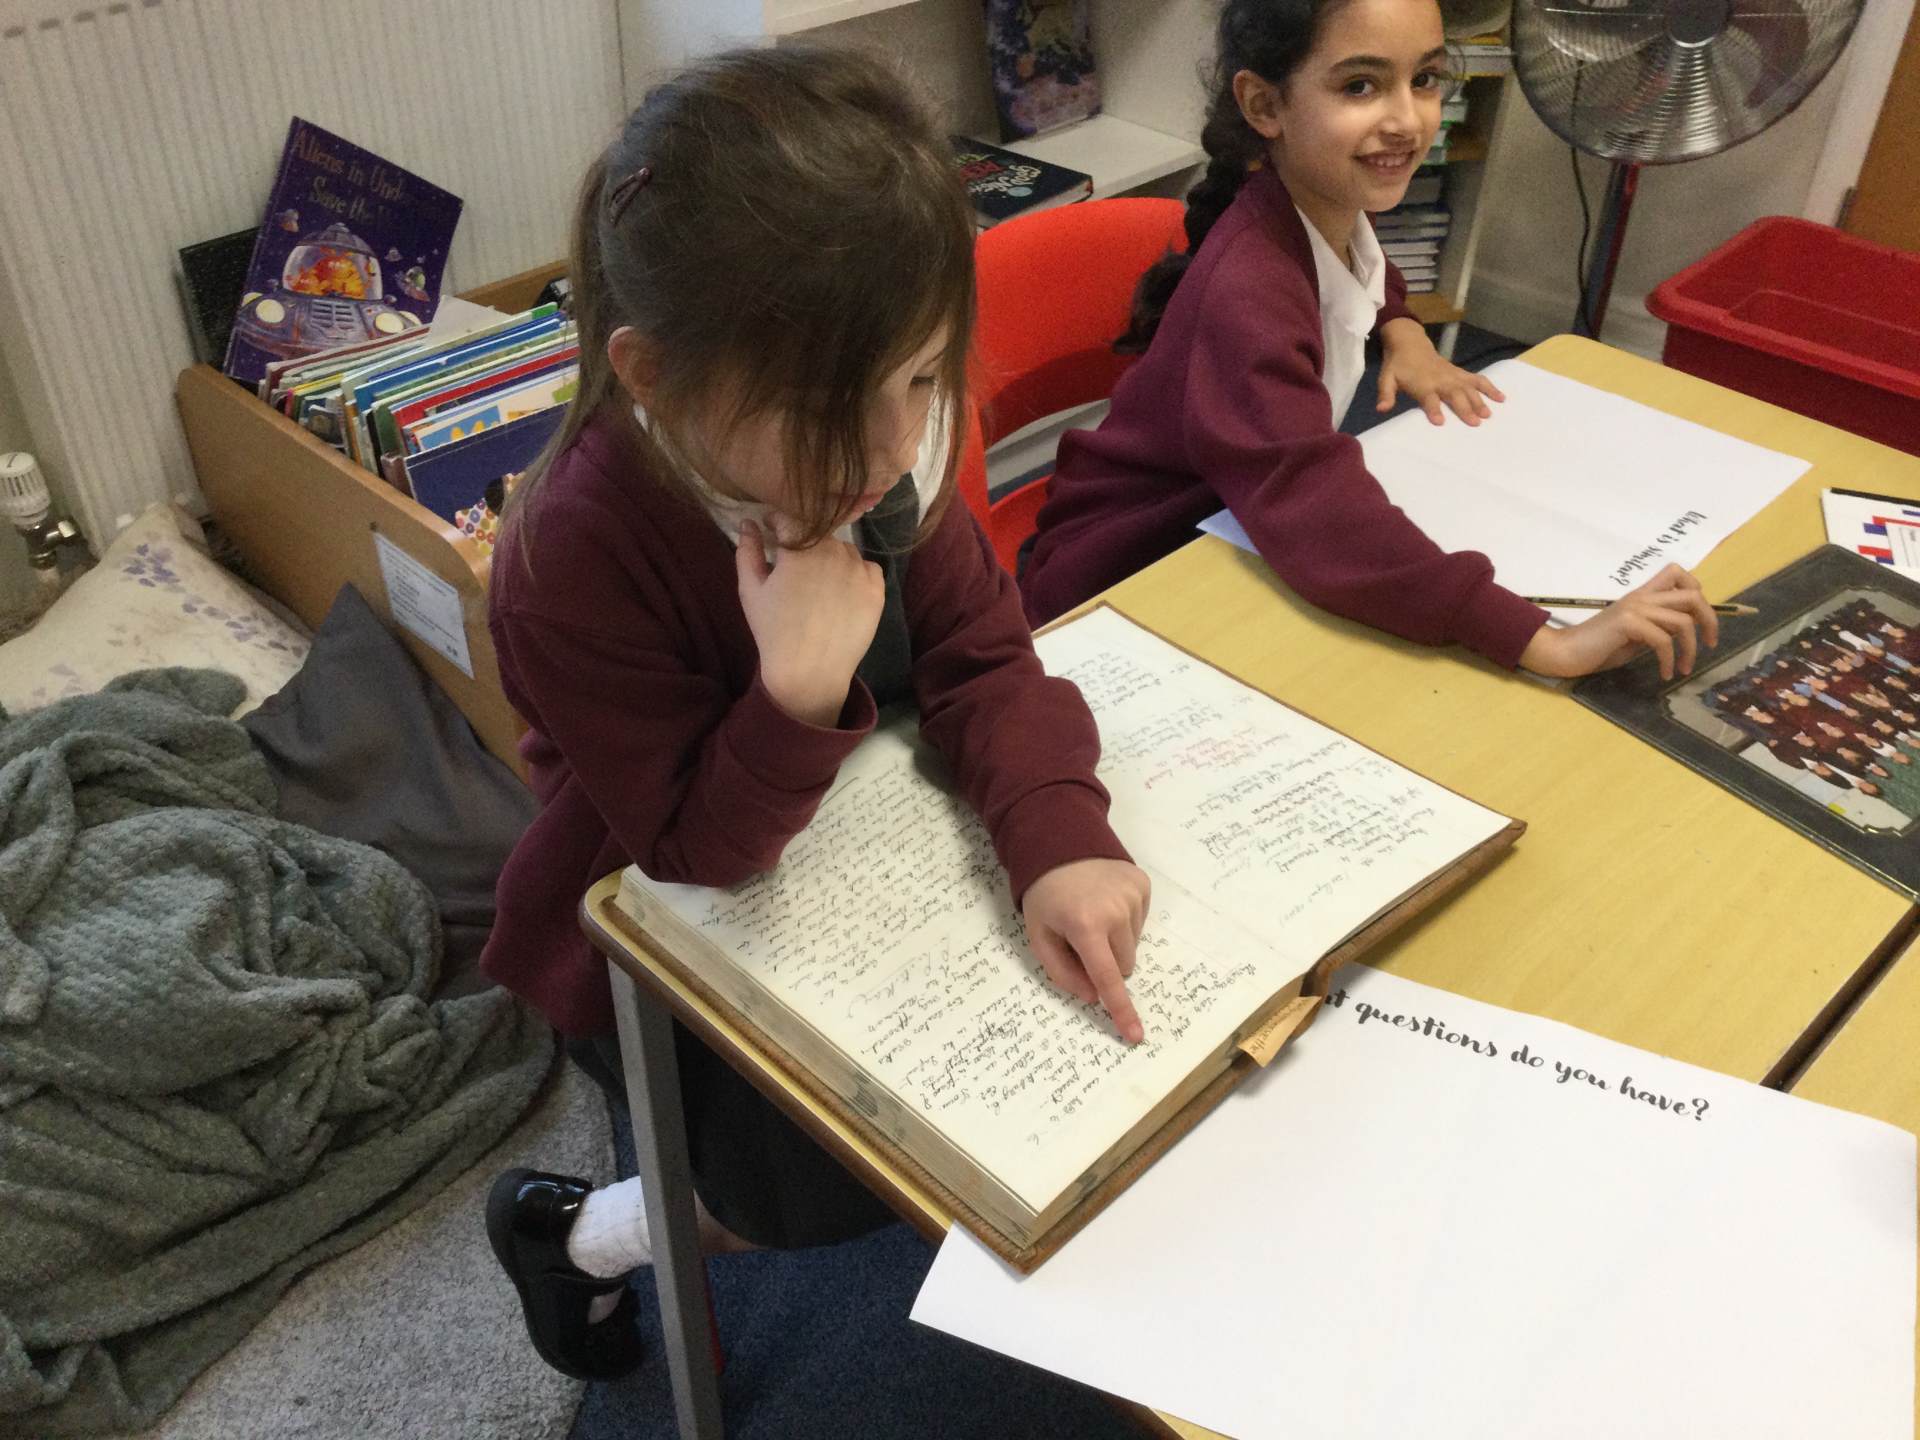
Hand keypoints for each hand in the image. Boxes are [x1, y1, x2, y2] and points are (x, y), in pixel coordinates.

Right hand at [736, 515, 884, 726]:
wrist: (809, 672)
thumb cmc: (773, 631)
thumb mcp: (751, 590)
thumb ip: (748, 551)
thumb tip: (748, 522)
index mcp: (800, 548)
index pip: (791, 517)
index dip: (779, 522)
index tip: (773, 531)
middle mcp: (834, 551)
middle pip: (819, 534)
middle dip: (806, 543)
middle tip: (796, 565)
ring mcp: (859, 570)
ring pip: (844, 549)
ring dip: (831, 556)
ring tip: (820, 582)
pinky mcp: (877, 589)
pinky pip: (867, 568)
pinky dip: (855, 573)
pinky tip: (842, 592)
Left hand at [1022, 859, 1150, 1044]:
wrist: (1060, 843)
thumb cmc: (1045, 896)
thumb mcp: (1038, 935)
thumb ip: (1062, 971)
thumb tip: (1092, 996)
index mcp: (1085, 925)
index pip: (1106, 977)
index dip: (1120, 1009)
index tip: (1135, 1035)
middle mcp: (1115, 911)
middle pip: (1123, 965)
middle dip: (1105, 963)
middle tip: (1081, 939)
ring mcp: (1133, 896)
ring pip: (1132, 945)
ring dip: (1114, 941)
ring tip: (1092, 914)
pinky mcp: (1143, 884)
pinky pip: (1140, 922)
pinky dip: (1125, 921)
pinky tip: (1106, 901)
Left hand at [1378, 318, 1503, 425]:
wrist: (1410, 344)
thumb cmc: (1398, 366)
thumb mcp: (1386, 379)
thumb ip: (1385, 394)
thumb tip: (1381, 408)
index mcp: (1422, 383)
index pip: (1428, 397)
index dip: (1433, 409)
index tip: (1440, 422)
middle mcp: (1440, 379)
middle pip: (1454, 394)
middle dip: (1464, 408)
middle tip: (1474, 423)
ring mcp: (1453, 375)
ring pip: (1469, 388)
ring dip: (1480, 400)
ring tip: (1489, 415)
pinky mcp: (1461, 373)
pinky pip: (1478, 380)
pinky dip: (1490, 387)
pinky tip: (1501, 398)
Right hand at [1519, 563, 1720, 679]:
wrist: (1566, 652)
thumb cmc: (1597, 647)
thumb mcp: (1634, 634)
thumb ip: (1656, 626)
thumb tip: (1681, 631)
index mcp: (1642, 595)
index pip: (1678, 574)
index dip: (1698, 593)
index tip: (1700, 620)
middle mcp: (1641, 597)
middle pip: (1692, 596)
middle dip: (1710, 621)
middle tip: (1710, 644)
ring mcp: (1634, 608)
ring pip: (1683, 622)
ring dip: (1690, 649)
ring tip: (1683, 668)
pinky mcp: (1627, 623)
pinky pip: (1663, 641)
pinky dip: (1669, 660)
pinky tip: (1664, 673)